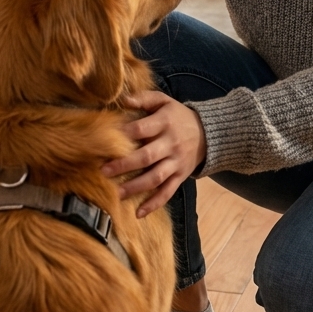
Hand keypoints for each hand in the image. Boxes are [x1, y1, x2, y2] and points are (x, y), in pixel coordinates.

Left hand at [102, 91, 206, 217]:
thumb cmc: (178, 116)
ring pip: (156, 177)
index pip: (142, 129)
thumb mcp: (164, 101)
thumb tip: (123, 100)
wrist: (209, 133)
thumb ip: (144, 98)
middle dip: (124, 165)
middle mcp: (171, 144)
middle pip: (146, 157)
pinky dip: (154, 203)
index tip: (105, 140)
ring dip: (136, 187)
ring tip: (117, 193)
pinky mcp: (180, 176)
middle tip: (103, 171)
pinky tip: (139, 213)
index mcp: (165, 123)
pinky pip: (167, 192)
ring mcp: (176, 162)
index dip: (124, 134)